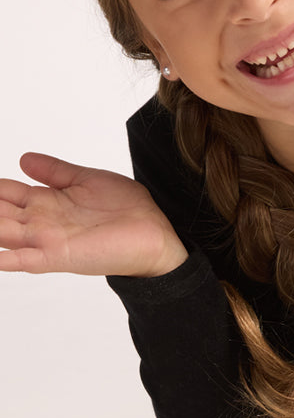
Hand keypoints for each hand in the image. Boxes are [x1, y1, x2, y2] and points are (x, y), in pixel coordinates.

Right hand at [0, 153, 186, 276]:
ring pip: (1, 233)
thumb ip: (54, 171)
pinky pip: (23, 260)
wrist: (155, 232)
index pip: (4, 192)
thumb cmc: (125, 208)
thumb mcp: (85, 179)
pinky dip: (5, 258)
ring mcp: (46, 239)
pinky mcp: (58, 256)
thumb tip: (22, 158)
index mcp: (46, 201)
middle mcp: (40, 221)